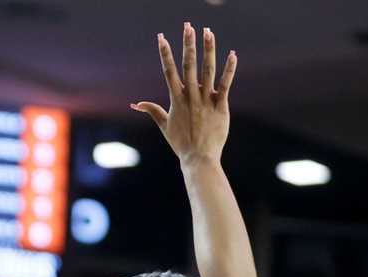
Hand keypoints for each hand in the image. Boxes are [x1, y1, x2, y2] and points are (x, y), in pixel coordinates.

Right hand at [133, 23, 235, 164]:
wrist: (198, 158)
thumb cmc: (181, 143)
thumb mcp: (164, 125)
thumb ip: (152, 110)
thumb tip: (135, 104)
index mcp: (176, 100)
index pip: (169, 71)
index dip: (165, 53)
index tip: (162, 38)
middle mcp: (190, 96)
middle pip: (188, 65)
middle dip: (188, 44)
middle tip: (188, 26)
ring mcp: (206, 100)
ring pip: (207, 70)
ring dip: (208, 50)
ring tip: (208, 32)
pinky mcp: (220, 106)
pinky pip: (226, 84)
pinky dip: (229, 69)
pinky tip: (232, 54)